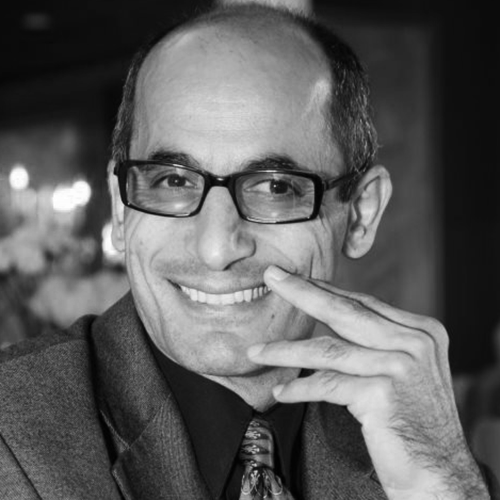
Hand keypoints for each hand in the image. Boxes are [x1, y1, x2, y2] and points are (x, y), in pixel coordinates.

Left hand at [247, 265, 489, 499]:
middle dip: (301, 292)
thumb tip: (329, 316)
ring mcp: (400, 366)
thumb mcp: (404, 371)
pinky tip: (281, 392)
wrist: (440, 475)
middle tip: (272, 277)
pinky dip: (300, 389)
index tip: (294, 280)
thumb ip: (376, 343)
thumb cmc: (414, 421)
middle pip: (344, 312)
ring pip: (327, 350)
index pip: (362, 303)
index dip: (324, 290)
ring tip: (257, 351)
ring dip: (286, 351)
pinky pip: (327, 385)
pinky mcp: (382, 394)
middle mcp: (414, 342)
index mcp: (420, 331)